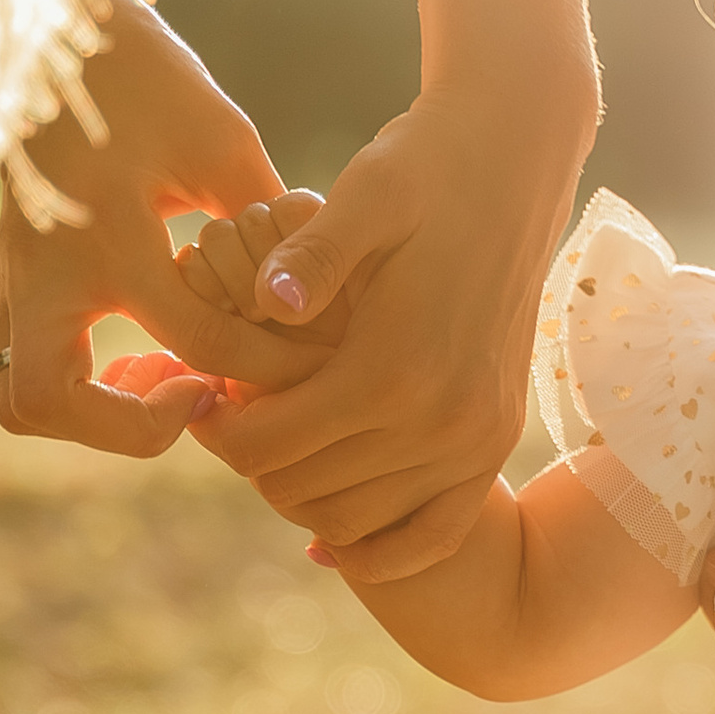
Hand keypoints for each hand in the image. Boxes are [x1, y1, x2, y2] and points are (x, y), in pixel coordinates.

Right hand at [0, 0, 322, 455]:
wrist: (53, 33)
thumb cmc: (145, 78)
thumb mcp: (219, 139)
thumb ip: (265, 222)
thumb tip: (316, 292)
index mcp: (107, 236)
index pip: (198, 342)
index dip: (266, 368)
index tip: (307, 368)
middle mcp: (43, 269)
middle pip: (49, 404)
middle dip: (132, 429)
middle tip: (199, 400)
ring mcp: (15, 279)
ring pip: (25, 399)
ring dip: (98, 419)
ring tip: (173, 389)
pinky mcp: (14, 279)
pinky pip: (29, 368)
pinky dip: (87, 389)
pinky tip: (151, 360)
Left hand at [194, 67, 594, 579]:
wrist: (517, 165)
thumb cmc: (423, 170)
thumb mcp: (362, 198)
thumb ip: (309, 258)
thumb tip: (263, 300)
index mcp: (395, 368)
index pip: (270, 445)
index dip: (217, 430)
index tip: (197, 395)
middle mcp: (443, 421)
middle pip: (307, 492)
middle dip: (254, 464)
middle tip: (229, 417)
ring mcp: (478, 438)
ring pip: (361, 520)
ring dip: (305, 498)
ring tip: (278, 443)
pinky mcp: (497, 440)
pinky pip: (437, 531)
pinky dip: (384, 548)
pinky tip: (332, 542)